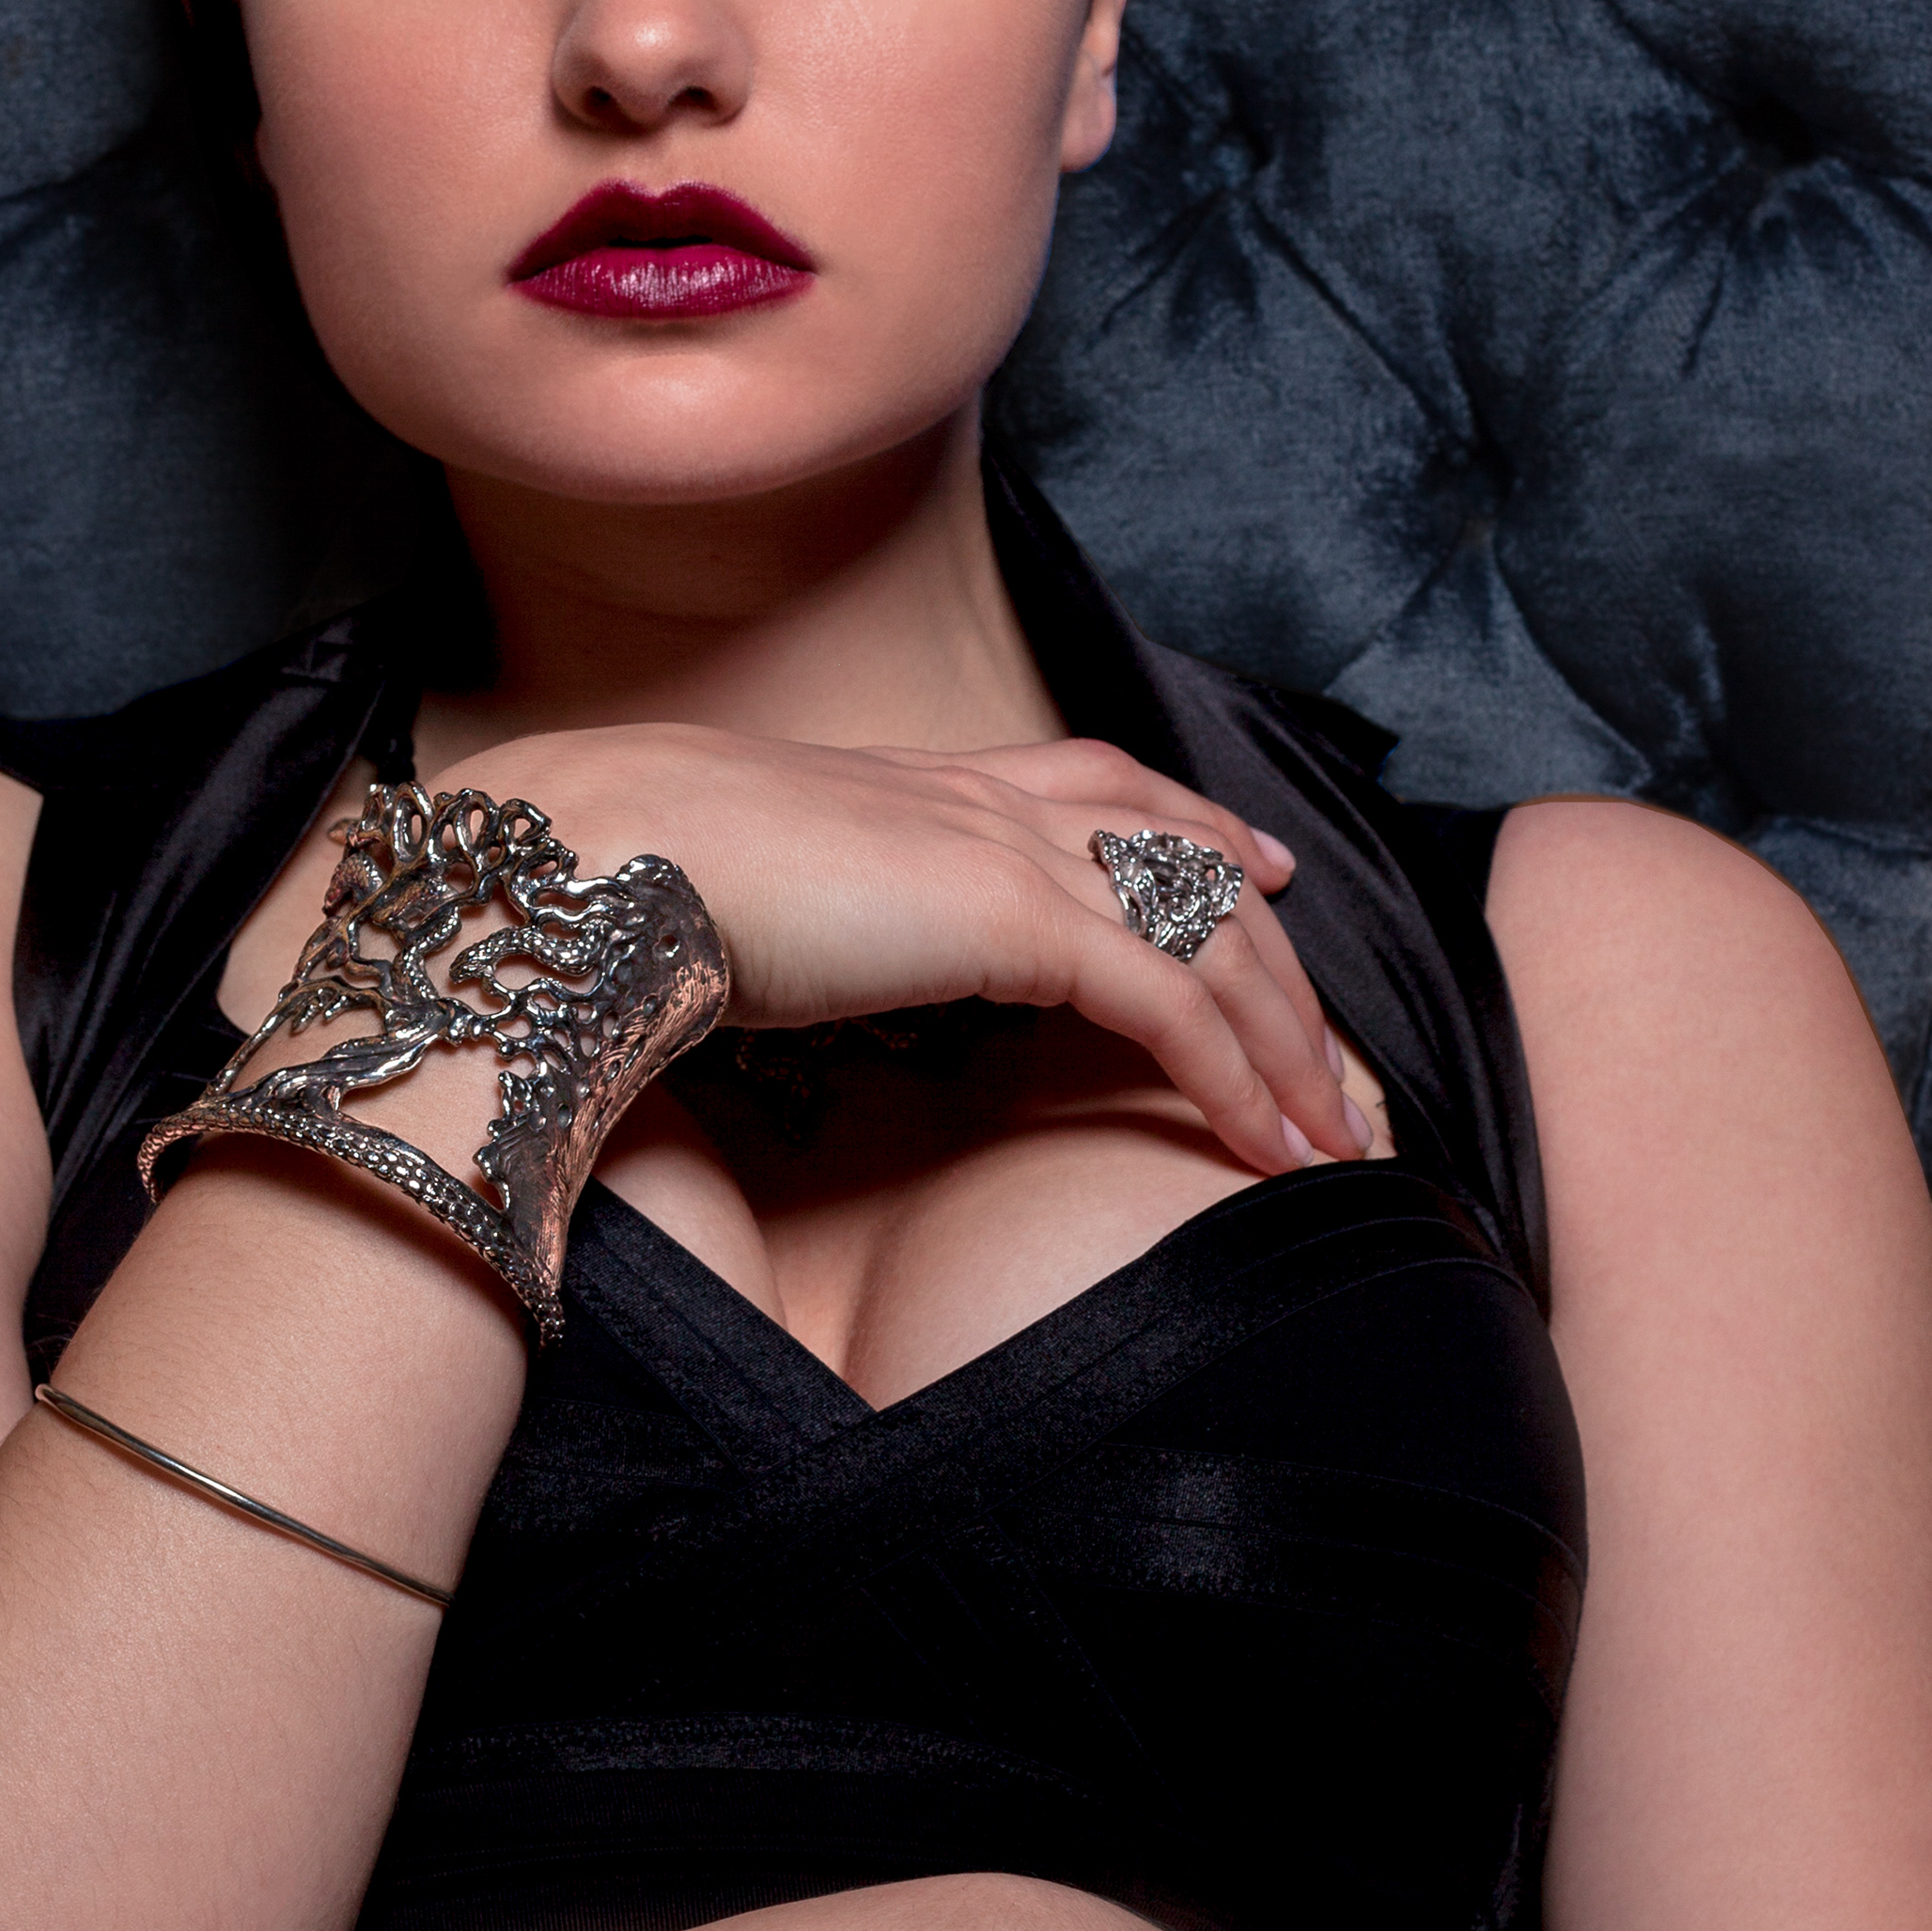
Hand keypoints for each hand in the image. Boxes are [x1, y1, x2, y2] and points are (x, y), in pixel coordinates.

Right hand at [469, 723, 1365, 1179]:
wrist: (594, 857)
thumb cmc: (630, 887)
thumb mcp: (757, 894)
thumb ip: (819, 919)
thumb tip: (806, 970)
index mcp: (930, 784)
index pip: (1107, 785)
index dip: (1197, 825)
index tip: (1263, 872)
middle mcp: (989, 798)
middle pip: (1190, 864)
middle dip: (1279, 968)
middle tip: (1337, 1058)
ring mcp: (1009, 849)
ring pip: (1209, 936)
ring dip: (1286, 1043)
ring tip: (1335, 1134)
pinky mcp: (1015, 920)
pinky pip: (1171, 1003)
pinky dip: (1238, 1077)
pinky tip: (1274, 1146)